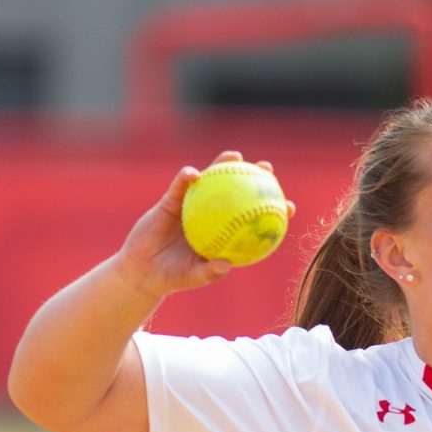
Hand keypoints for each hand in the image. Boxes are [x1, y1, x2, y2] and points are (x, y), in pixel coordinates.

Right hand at [111, 152, 297, 299]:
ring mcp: (193, 206)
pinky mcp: (171, 200)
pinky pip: (181, 186)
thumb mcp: (191, 277)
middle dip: (254, 178)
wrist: (142, 269)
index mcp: (224, 234)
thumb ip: (209, 272)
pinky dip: (187, 178)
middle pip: (237, 193)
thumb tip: (226, 266)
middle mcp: (213, 217)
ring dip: (223, 165)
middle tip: (267, 168)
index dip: (272, 212)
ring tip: (235, 155)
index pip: (253, 220)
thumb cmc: (171, 276)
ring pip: (212, 182)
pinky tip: (194, 173)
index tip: (289, 206)